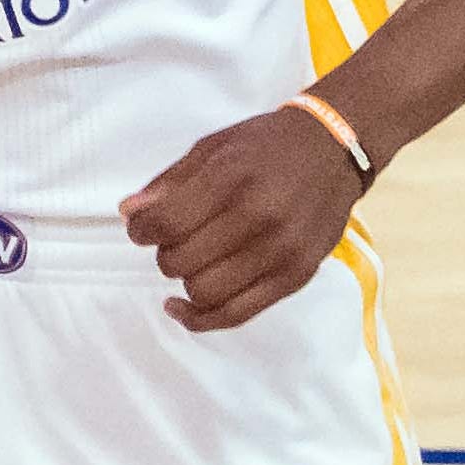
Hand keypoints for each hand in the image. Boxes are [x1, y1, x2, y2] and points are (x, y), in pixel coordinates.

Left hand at [122, 109, 364, 333]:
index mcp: (231, 179)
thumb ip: (168, 182)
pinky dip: (202, 318)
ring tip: (189, 260)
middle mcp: (259, 218)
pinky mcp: (297, 277)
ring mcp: (282, 252)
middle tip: (170, 239)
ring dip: (184, 280)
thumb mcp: (211, 148)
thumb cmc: (266, 145)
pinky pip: (238, 314)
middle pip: (181, 261)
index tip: (140, 228)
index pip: (167, 223)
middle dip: (163, 253)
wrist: (334, 151)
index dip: (141, 231)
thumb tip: (129, 213)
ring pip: (205, 292)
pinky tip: (182, 306)